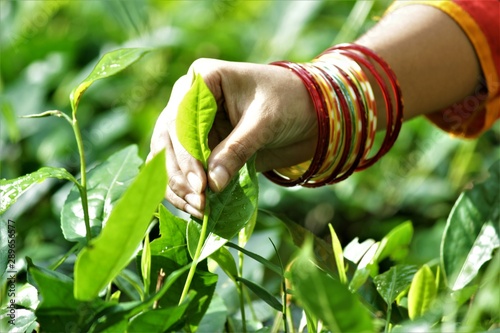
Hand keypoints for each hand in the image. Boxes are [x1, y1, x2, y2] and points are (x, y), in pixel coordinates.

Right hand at [148, 58, 316, 217]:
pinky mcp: (200, 148)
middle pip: (167, 140)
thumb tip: (211, 185)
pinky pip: (182, 171)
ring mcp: (192, 126)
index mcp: (202, 79)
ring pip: (167, 159)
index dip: (186, 154)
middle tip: (200, 201)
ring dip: (178, 187)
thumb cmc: (288, 103)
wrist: (308, 113)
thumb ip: (237, 150)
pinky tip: (198, 209)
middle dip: (180, 175)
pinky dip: (186, 191)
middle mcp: (188, 101)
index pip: (180, 119)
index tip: (200, 184)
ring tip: (200, 209)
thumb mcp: (264, 122)